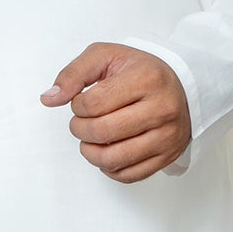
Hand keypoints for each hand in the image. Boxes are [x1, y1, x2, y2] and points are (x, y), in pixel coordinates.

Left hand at [41, 43, 190, 182]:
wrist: (183, 86)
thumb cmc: (140, 71)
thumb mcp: (106, 57)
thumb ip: (73, 73)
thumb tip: (49, 98)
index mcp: (147, 79)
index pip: (94, 103)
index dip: (77, 105)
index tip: (81, 102)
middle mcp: (162, 108)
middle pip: (102, 132)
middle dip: (80, 129)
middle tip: (81, 122)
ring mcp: (167, 136)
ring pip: (113, 159)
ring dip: (90, 152)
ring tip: (89, 140)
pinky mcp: (167, 156)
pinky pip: (129, 175)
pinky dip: (109, 168)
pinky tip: (107, 152)